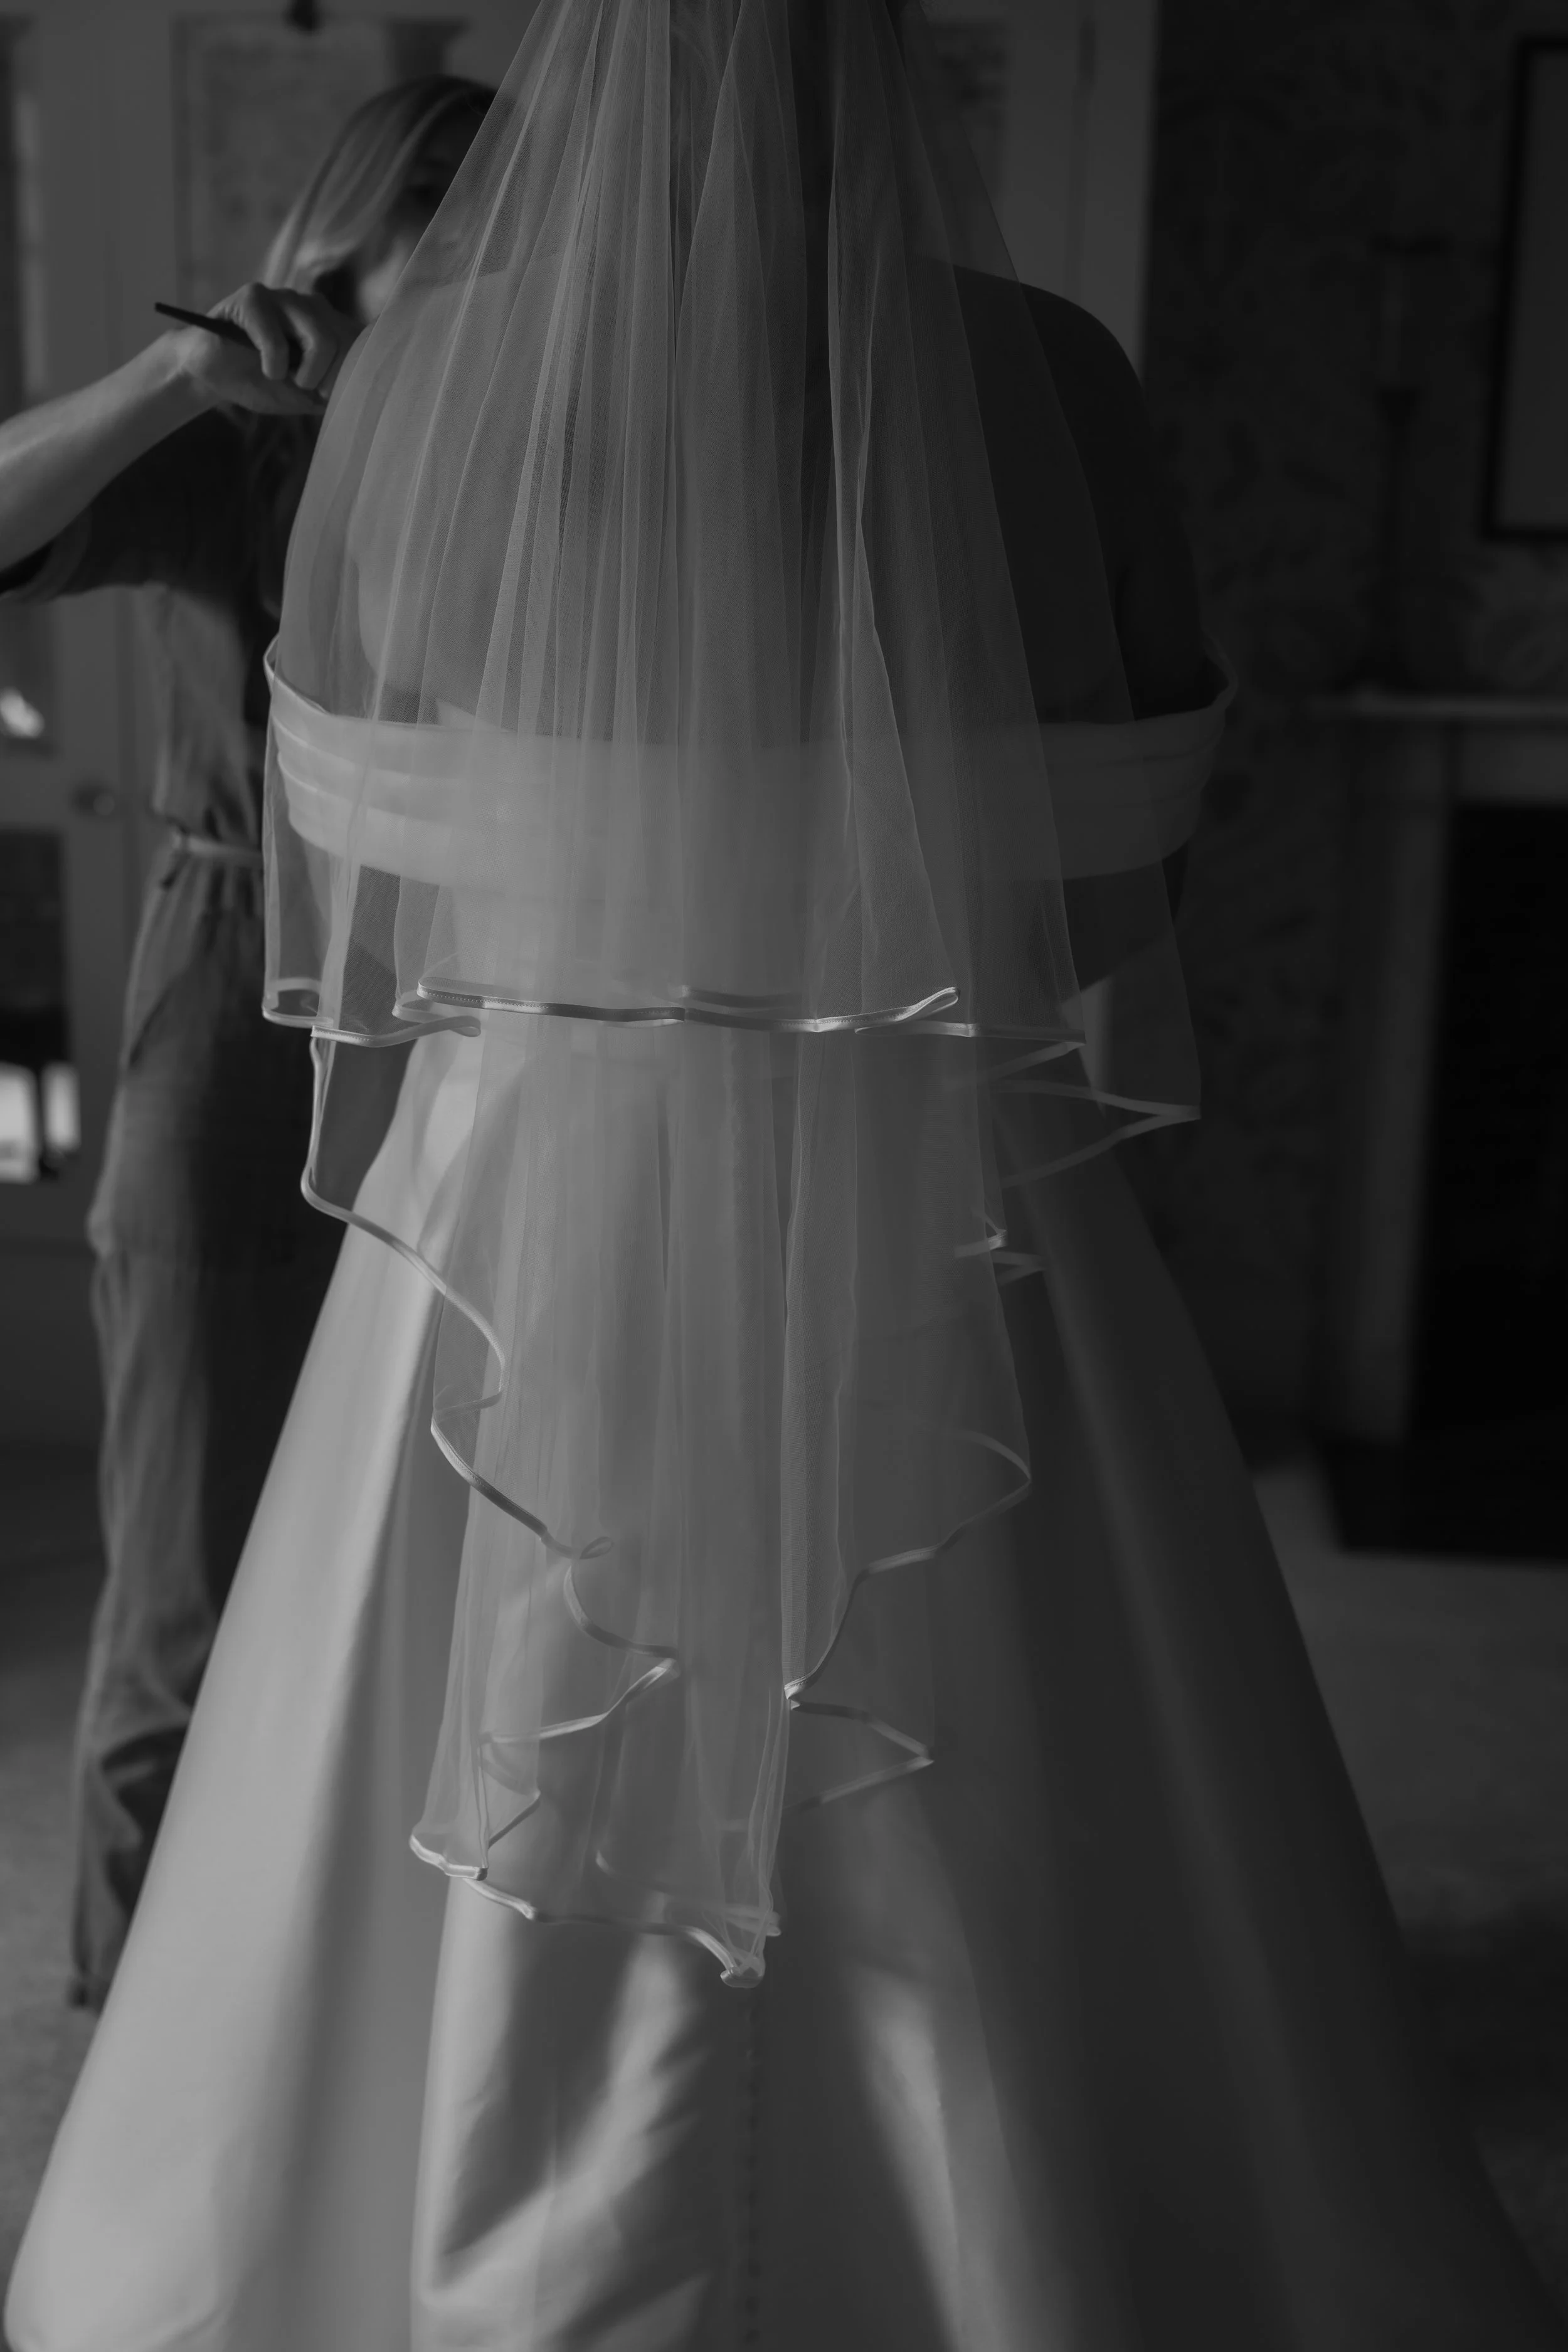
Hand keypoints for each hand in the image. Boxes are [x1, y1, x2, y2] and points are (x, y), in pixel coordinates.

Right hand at [164, 283, 361, 416]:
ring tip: (285, 379)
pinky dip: (274, 366)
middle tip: (307, 389)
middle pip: (348, 343)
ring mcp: (284, 297)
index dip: (355, 373)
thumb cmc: (259, 382)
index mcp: (329, 325)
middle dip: (331, 379)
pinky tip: (266, 371)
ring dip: (307, 374)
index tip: (330, 394)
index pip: (364, 341)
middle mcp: (312, 305)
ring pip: (321, 338)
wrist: (212, 373)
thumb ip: (336, 390)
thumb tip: (367, 390)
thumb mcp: (305, 396)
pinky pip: (278, 340)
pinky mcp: (253, 298)